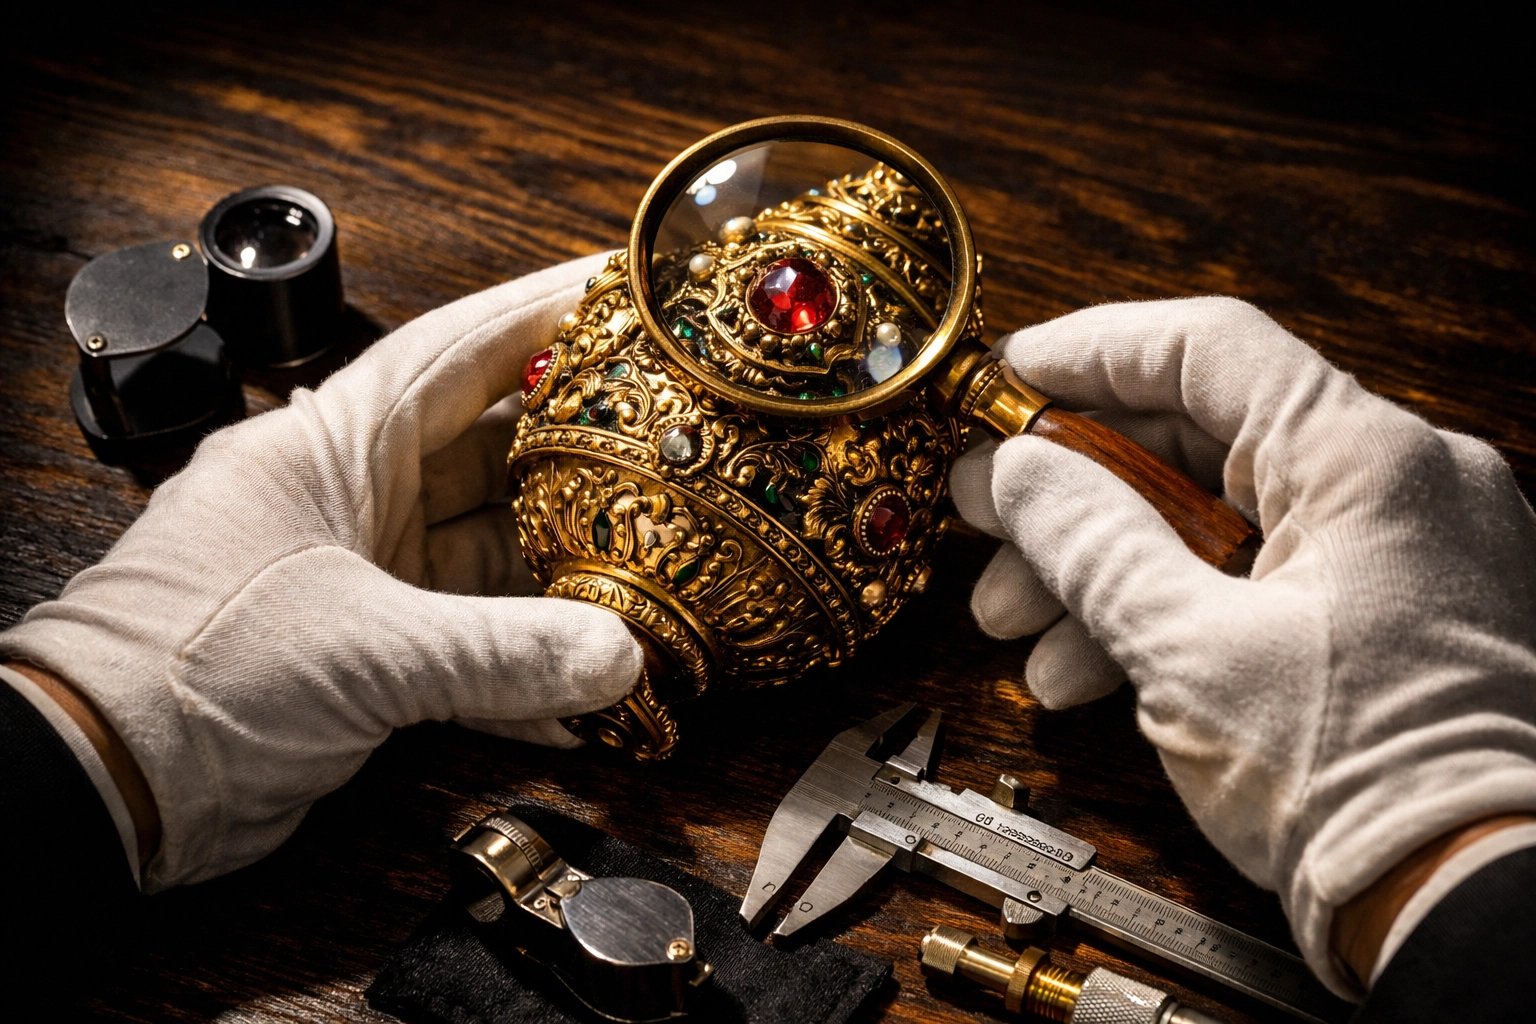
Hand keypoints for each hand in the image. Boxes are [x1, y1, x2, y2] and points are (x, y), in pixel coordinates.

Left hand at [0, 254, 641, 890]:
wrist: (103, 784)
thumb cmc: (188, 672)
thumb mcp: (364, 648)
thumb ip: (502, 652)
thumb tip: (620, 661)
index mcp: (332, 446)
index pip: (456, 350)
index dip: (542, 313)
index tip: (620, 292)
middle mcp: (352, 497)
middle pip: (490, 449)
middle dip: (579, 449)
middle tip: (671, 437)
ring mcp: (360, 574)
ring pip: (488, 551)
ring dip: (562, 572)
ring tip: (651, 566)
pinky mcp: (366, 649)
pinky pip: (468, 639)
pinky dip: (521, 664)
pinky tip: (582, 693)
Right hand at [949, 297, 1535, 994]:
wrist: (1475, 914)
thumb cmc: (1362, 789)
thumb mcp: (1186, 651)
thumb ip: (1088, 542)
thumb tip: (1017, 471)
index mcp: (1368, 460)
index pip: (1205, 348)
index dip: (1085, 353)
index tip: (1001, 380)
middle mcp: (1400, 486)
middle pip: (1200, 439)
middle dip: (1075, 489)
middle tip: (986, 519)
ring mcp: (1403, 554)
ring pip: (1221, 516)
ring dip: (1108, 563)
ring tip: (1018, 624)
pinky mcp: (1393, 619)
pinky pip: (1262, 577)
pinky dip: (1174, 608)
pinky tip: (1090, 669)